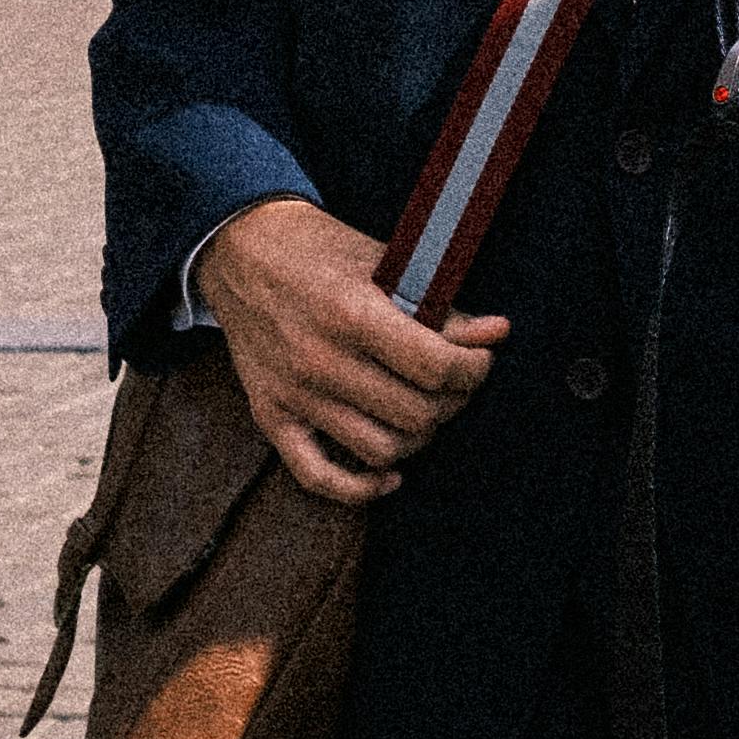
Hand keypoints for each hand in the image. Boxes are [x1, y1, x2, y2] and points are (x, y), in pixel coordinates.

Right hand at [198, 198, 503, 507]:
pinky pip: (319, 477)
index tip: (480, 360)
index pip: (435, 367)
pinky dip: (361, 488)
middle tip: (455, 383)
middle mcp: (320, 360)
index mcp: (351, 312)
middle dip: (452, 402)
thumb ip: (440, 305)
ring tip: (424, 410)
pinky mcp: (270, 417)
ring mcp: (293, 394)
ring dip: (417, 437)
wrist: (242, 251)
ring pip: (380, 451)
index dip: (473, 370)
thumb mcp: (384, 262)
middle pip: (415, 414)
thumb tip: (496, 333)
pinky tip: (389, 474)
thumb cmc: (320, 251)